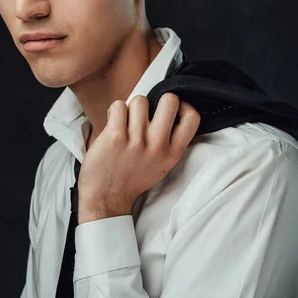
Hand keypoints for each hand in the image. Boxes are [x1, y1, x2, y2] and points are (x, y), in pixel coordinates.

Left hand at [77, 93, 200, 222]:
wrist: (106, 198)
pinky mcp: (115, 136)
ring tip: (125, 123)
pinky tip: (113, 124)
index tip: (173, 108)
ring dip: (130, 109)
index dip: (184, 105)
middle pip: (169, 100)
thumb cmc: (132, 178)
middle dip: (157, 99)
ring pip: (140, 100)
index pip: (192, 118)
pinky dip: (114, 112)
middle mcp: (157, 146)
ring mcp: (137, 141)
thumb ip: (170, 142)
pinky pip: (118, 105)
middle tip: (147, 112)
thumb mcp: (162, 165)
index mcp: (172, 153)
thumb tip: (172, 110)